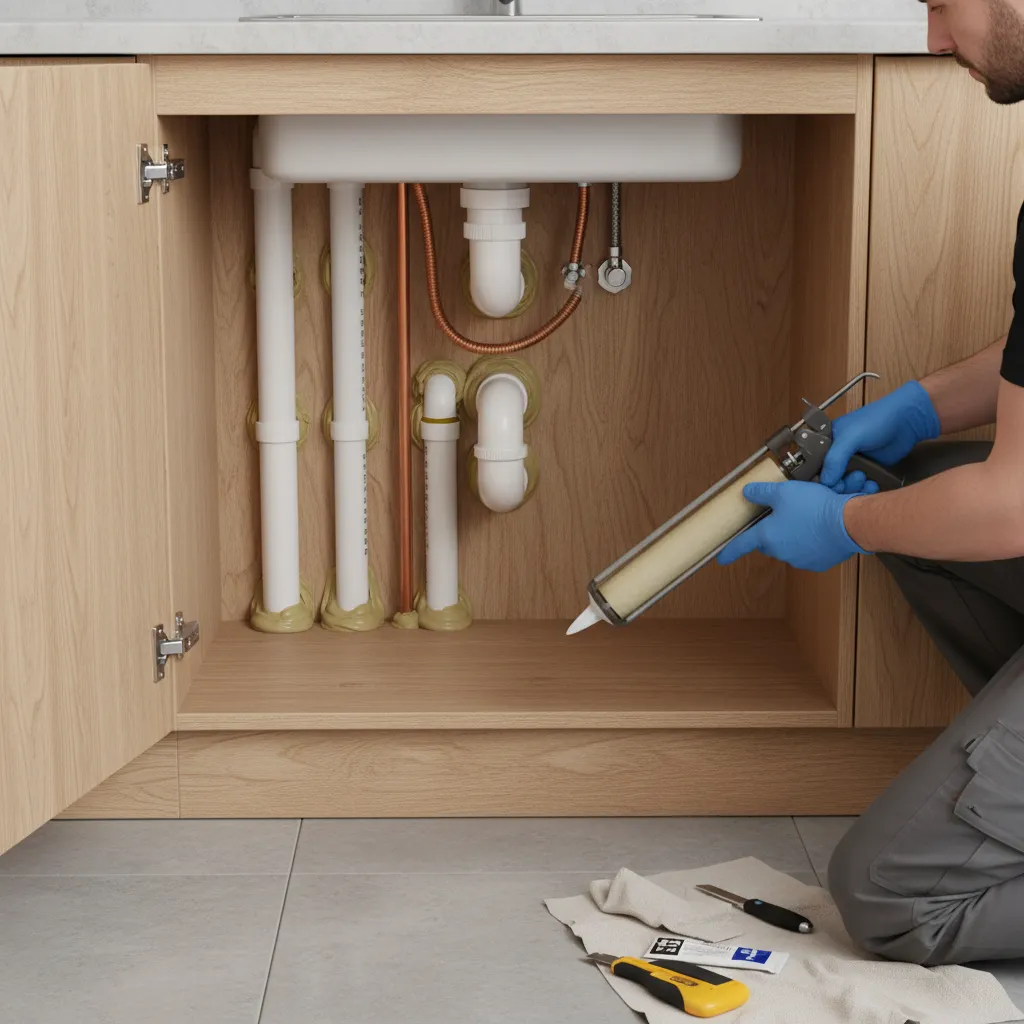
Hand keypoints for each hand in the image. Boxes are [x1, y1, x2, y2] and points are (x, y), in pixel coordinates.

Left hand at [717, 475, 876, 571]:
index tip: (721, 557)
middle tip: (780, 517)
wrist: (848, 523)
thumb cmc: (815, 508)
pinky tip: (818, 528)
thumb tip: (747, 492)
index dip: (729, 551)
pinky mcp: (818, 562)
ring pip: (789, 546)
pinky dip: (810, 542)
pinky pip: (808, 551)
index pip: (741, 545)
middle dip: (771, 532)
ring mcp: (800, 559)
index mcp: (767, 536)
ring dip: (793, 535)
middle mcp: (781, 551)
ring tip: (805, 519)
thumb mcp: (782, 491)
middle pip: (768, 543)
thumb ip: (761, 492)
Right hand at [819, 381, 940, 486]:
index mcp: (826, 441)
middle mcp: (836, 453)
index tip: (829, 486)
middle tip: (851, 481)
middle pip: (828, 478)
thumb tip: (825, 482)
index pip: (814, 465)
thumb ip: (834, 459)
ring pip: (844, 484)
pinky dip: (864, 489)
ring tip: (863, 479)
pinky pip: (859, 485)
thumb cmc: (876, 421)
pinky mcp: (867, 470)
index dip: (819, 478)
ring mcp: (852, 462)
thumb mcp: (850, 437)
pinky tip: (872, 484)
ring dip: (852, 487)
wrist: (907, 421)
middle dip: (839, 484)